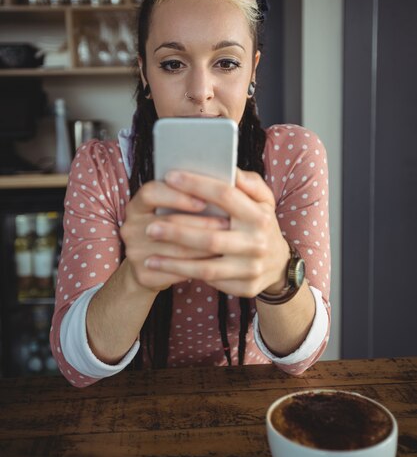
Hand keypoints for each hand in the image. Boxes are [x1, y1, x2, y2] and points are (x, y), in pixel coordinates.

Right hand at [120, 178, 229, 292]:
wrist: (151, 269)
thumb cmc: (171, 230)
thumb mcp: (171, 210)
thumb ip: (188, 196)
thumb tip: (219, 186)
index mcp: (136, 206)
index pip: (151, 193)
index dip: (177, 195)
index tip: (204, 200)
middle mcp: (130, 228)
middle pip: (168, 222)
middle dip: (201, 222)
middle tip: (227, 223)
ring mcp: (134, 253)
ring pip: (177, 249)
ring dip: (206, 245)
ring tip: (228, 241)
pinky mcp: (143, 275)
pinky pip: (177, 271)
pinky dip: (199, 266)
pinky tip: (217, 261)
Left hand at [142, 168, 289, 296]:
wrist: (279, 265)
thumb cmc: (260, 225)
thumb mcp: (263, 201)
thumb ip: (249, 183)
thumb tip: (230, 169)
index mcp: (259, 215)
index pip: (225, 195)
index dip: (197, 185)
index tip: (170, 177)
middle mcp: (257, 242)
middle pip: (210, 236)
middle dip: (177, 231)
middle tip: (150, 227)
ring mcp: (252, 268)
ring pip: (206, 266)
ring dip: (174, 262)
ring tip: (149, 257)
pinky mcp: (245, 287)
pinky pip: (210, 281)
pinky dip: (184, 275)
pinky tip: (165, 269)